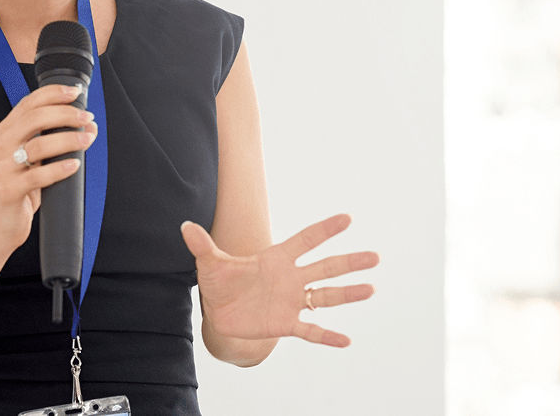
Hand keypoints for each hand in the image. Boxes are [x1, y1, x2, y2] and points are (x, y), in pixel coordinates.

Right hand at [0, 83, 96, 254]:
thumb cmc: (18, 188)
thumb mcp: (30, 159)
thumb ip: (50, 140)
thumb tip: (88, 124)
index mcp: (3, 132)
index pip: (28, 103)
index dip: (53, 94)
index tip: (76, 93)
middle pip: (34, 118)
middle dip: (65, 114)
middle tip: (86, 117)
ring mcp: (2, 168)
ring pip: (38, 145)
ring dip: (68, 139)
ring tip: (87, 139)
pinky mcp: (8, 190)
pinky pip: (38, 176)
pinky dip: (60, 169)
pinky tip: (75, 164)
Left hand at [180, 213, 378, 347]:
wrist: (219, 312)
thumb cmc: (219, 282)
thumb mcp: (209, 263)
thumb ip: (202, 245)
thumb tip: (185, 226)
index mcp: (275, 259)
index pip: (304, 240)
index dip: (324, 230)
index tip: (347, 219)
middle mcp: (290, 278)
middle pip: (324, 268)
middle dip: (348, 262)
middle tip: (374, 256)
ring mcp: (291, 301)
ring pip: (325, 296)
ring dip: (347, 294)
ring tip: (371, 289)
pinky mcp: (285, 324)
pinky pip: (310, 330)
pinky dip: (326, 335)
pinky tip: (346, 340)